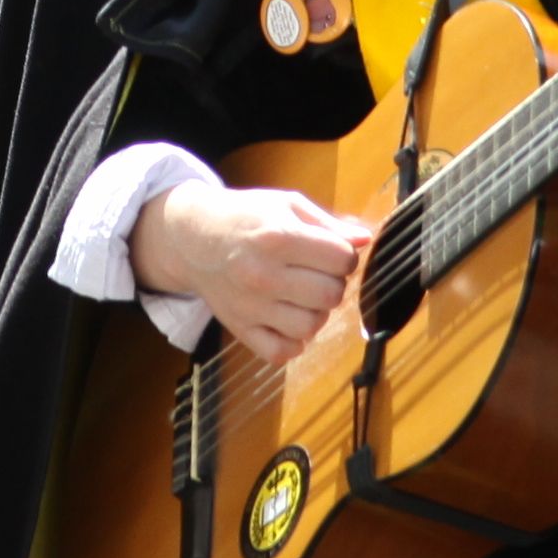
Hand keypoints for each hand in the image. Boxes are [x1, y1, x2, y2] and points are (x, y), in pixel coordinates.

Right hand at [128, 179, 372, 367]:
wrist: (193, 237)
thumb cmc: (245, 217)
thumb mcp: (287, 205)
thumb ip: (329, 223)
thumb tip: (364, 240)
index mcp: (278, 237)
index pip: (341, 258)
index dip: (345, 255)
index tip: (332, 252)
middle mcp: (264, 274)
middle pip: (331, 294)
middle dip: (334, 283)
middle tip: (317, 273)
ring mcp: (251, 306)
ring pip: (311, 326)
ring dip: (317, 312)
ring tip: (303, 296)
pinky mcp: (240, 328)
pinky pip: (282, 352)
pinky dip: (293, 341)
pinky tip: (288, 319)